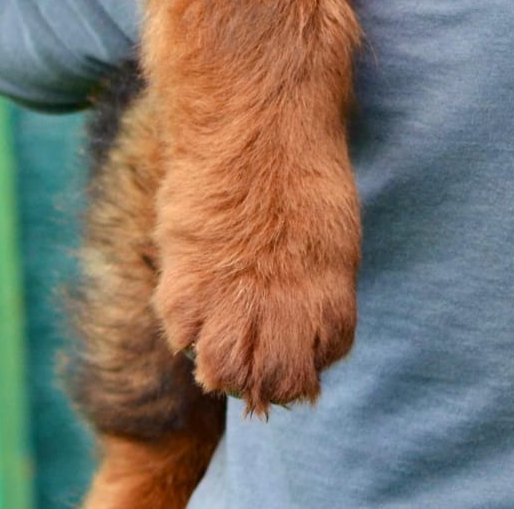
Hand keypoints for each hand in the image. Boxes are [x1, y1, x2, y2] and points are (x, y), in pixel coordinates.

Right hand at [154, 158, 360, 414]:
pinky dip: (187, 323)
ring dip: (220, 360)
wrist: (259, 130)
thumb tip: (298, 321)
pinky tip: (197, 288)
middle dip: (263, 374)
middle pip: (274, 384)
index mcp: (331, 303)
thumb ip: (315, 285)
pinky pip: (182, 336)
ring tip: (220, 323)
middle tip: (252, 342)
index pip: (322, 360)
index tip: (293, 336)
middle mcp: (284, 321)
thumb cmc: (301, 172)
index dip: (306, 352)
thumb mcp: (330, 236)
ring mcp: (232, 313)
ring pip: (224, 377)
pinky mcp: (184, 295)